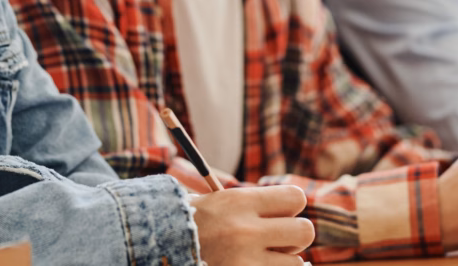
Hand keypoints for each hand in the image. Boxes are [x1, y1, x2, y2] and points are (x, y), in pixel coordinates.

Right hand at [191, 185, 314, 264]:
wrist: (152, 247)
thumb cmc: (185, 224)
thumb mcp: (212, 202)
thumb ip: (249, 205)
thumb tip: (290, 212)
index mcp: (237, 201)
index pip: (296, 198)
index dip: (290, 207)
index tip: (278, 214)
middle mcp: (245, 230)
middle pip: (305, 231)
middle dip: (294, 237)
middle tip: (276, 240)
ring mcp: (245, 261)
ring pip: (296, 263)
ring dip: (283, 262)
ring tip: (260, 258)